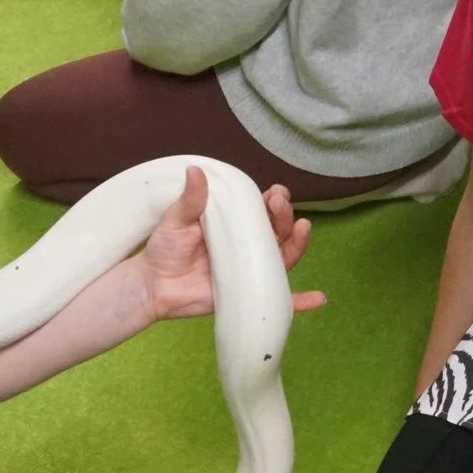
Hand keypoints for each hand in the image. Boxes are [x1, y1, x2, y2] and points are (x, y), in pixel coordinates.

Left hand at [135, 167, 322, 321]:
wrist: (153, 285)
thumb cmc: (166, 248)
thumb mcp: (176, 220)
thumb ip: (189, 199)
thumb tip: (195, 170)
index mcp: (234, 225)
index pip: (261, 211)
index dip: (274, 201)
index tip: (276, 192)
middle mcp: (247, 247)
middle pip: (276, 232)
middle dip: (284, 216)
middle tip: (279, 204)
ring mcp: (250, 271)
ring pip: (282, 259)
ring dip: (296, 243)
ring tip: (303, 227)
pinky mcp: (248, 295)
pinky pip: (278, 301)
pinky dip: (301, 302)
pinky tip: (319, 298)